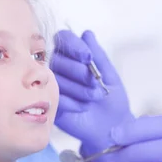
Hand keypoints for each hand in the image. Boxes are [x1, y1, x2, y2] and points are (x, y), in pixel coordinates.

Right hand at [52, 30, 133, 161]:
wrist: (113, 128)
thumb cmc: (112, 100)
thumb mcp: (110, 75)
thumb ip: (98, 55)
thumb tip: (87, 34)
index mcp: (74, 57)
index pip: (63, 39)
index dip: (74, 46)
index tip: (88, 58)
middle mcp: (60, 69)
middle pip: (58, 59)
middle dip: (80, 72)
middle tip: (97, 84)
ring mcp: (52, 86)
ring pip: (57, 78)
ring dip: (79, 89)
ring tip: (93, 98)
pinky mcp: (49, 104)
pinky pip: (54, 97)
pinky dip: (72, 102)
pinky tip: (82, 108)